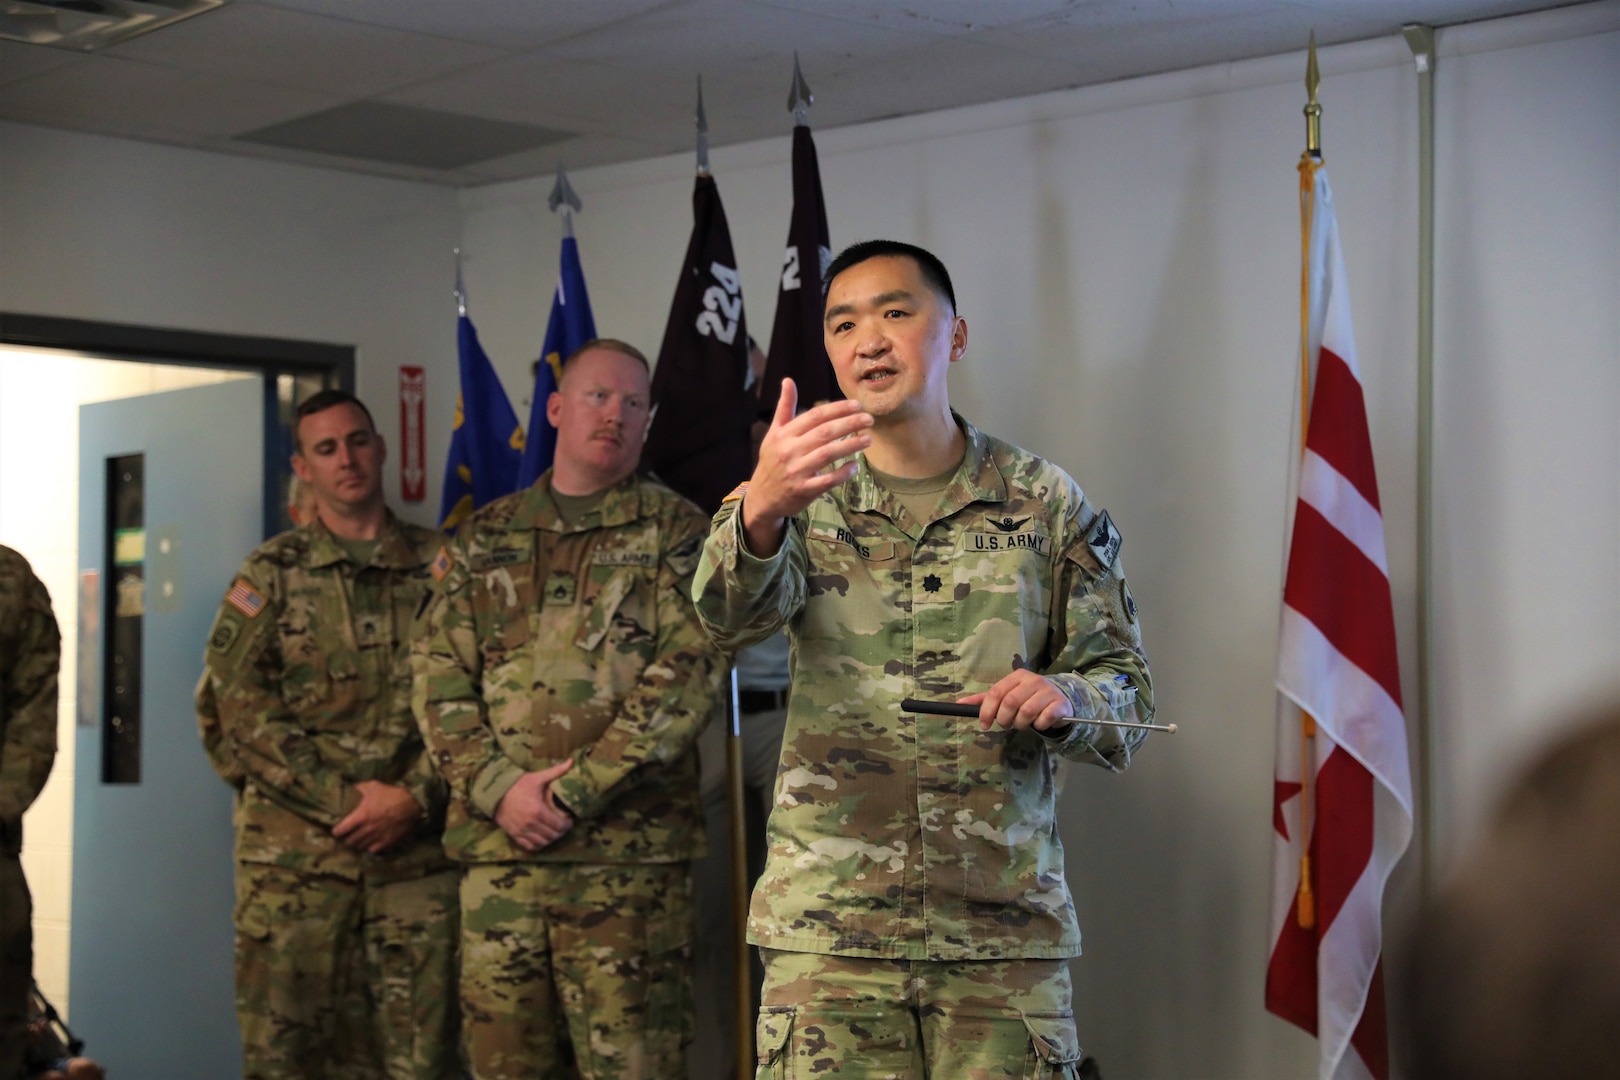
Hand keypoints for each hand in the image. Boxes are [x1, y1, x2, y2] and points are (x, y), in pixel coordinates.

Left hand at [333, 781, 422, 853]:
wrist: (412, 804)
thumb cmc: (391, 794)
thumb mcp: (373, 786)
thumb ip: (359, 788)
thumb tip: (349, 789)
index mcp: (360, 816)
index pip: (341, 830)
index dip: (336, 831)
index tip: (336, 830)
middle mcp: (366, 829)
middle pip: (349, 841)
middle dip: (347, 838)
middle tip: (348, 834)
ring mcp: (377, 837)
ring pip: (360, 847)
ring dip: (357, 843)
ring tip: (358, 839)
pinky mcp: (387, 842)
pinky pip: (372, 850)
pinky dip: (369, 847)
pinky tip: (370, 843)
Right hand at [494, 758, 575, 851]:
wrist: (495, 792)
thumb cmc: (518, 784)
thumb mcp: (538, 777)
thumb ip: (556, 771)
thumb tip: (572, 761)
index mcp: (538, 810)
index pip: (559, 826)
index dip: (567, 825)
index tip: (569, 821)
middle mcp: (530, 823)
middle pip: (552, 836)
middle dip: (561, 832)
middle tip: (563, 826)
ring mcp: (521, 831)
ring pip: (542, 843)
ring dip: (550, 839)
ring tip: (554, 832)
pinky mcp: (513, 834)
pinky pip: (529, 846)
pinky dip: (537, 845)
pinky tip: (541, 838)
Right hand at [741, 378, 872, 556]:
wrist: (761, 497)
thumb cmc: (772, 461)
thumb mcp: (774, 433)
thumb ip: (784, 407)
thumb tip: (788, 380)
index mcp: (784, 434)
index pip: (814, 416)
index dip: (837, 409)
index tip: (856, 405)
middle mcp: (789, 451)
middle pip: (824, 433)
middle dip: (849, 424)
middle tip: (869, 419)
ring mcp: (796, 471)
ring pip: (827, 454)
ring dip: (850, 445)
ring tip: (868, 439)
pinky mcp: (803, 490)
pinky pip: (827, 480)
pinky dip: (842, 473)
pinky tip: (854, 466)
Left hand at [959, 671, 1073, 732]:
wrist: (1060, 699)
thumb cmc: (1028, 698)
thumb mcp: (1007, 695)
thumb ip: (985, 700)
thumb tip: (960, 704)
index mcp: (1017, 676)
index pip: (996, 692)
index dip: (986, 711)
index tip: (984, 725)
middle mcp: (1033, 680)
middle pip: (1010, 702)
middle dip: (1004, 719)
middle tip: (1006, 725)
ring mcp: (1048, 691)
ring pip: (1027, 711)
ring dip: (1021, 724)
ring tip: (1022, 724)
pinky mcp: (1059, 703)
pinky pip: (1044, 718)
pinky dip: (1038, 725)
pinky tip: (1039, 723)